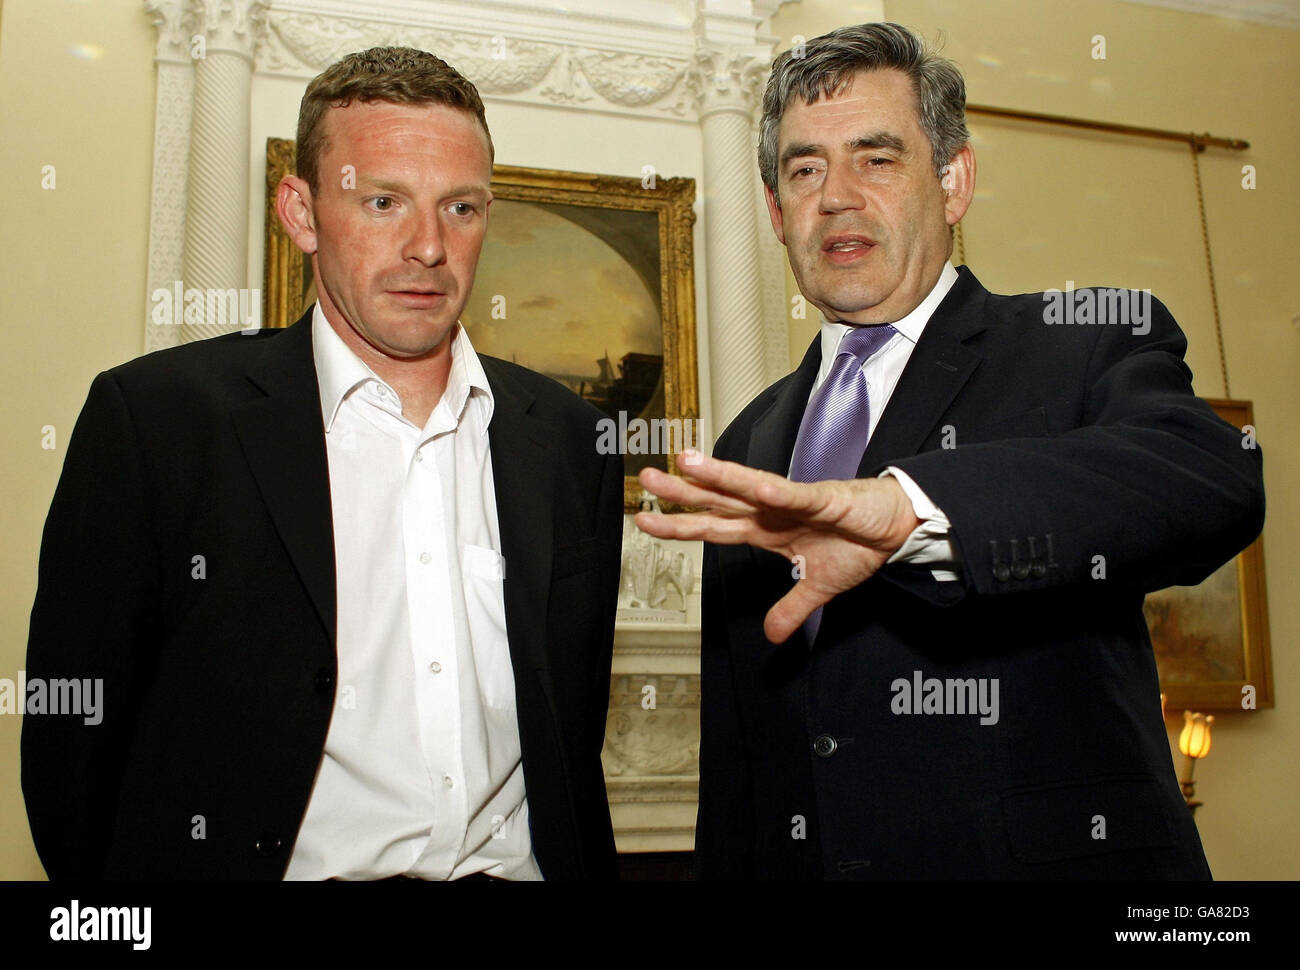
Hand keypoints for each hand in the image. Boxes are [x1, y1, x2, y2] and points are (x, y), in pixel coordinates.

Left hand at [635, 452, 921, 643]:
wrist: (896, 529)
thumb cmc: (857, 544)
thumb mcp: (819, 587)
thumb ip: (791, 609)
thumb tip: (772, 636)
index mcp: (766, 531)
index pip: (713, 527)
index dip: (680, 525)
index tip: (645, 520)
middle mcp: (771, 511)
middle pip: (719, 501)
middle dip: (683, 491)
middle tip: (646, 478)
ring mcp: (795, 503)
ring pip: (750, 487)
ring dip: (720, 476)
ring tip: (688, 463)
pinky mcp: (826, 500)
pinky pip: (799, 497)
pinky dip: (779, 493)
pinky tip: (757, 487)